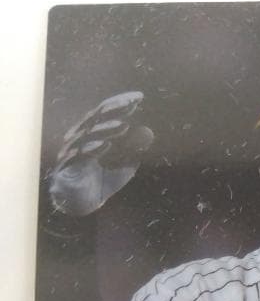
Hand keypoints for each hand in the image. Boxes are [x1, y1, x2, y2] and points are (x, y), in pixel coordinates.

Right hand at [49, 92, 153, 216]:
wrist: (81, 204)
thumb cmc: (100, 181)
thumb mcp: (123, 165)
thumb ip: (134, 150)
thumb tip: (149, 132)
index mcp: (93, 133)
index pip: (108, 113)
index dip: (122, 103)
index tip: (139, 97)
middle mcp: (80, 136)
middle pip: (97, 118)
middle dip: (114, 110)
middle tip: (131, 103)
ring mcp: (72, 150)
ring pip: (88, 135)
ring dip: (106, 130)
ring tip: (123, 126)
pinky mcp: (68, 167)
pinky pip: (80, 156)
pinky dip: (93, 149)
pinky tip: (106, 145)